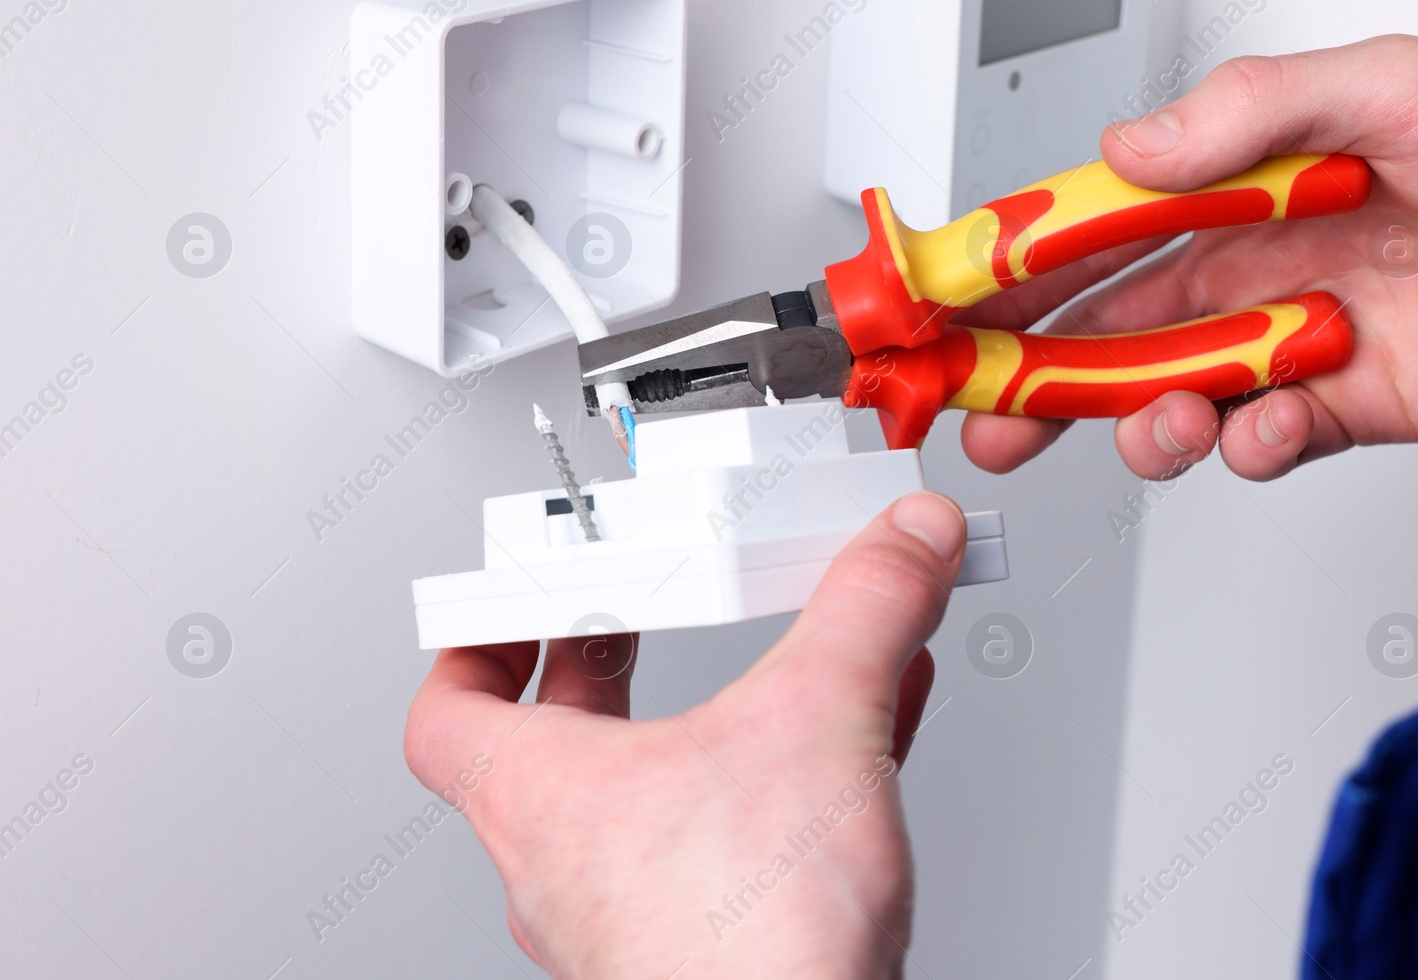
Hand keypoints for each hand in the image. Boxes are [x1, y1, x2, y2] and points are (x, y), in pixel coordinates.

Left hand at [404, 492, 967, 979]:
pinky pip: (734, 842)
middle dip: (604, 670)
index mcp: (542, 797)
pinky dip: (785, 782)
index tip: (513, 604)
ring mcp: (632, 919)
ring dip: (711, 729)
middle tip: (635, 622)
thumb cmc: (746, 954)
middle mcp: (568, 868)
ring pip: (654, 799)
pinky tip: (859, 747)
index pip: (450, 710)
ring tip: (772, 678)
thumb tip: (902, 543)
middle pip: (555, 746)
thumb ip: (866, 611)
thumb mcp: (815, 721)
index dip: (476, 643)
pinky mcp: (706, 954)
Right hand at [959, 34, 1417, 480]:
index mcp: (1246, 180)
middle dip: (1036, 369)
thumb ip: (1252, 112)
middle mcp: (1257, 260)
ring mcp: (1294, 337)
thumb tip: (1129, 146)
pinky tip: (1264, 425)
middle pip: (1110, 325)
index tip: (958, 295)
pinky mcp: (1344, 405)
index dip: (1022, 260)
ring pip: (1170, 394)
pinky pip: (1261, 440)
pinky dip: (1246, 446)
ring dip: (1138, 420)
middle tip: (985, 404)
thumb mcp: (1394, 86)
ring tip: (1150, 426)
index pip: (1101, 223)